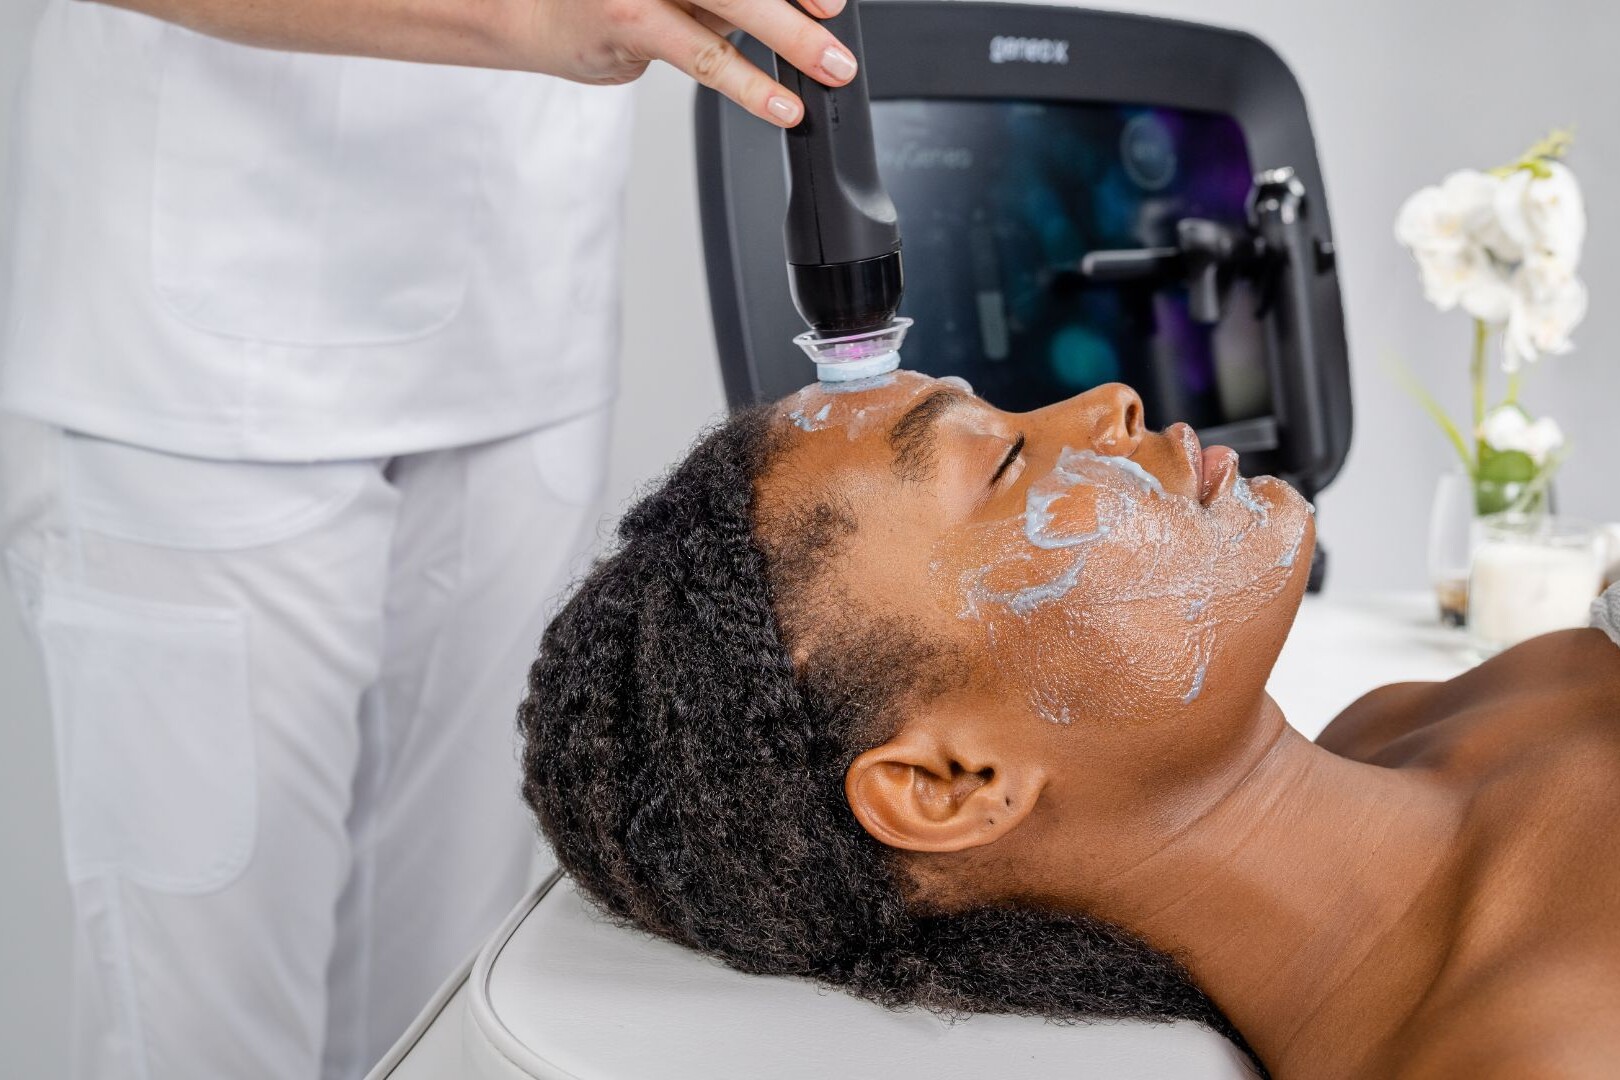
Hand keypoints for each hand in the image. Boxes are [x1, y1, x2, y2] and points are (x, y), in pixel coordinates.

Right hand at [512, 0, 856, 126]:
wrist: (529, 14)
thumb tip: (801, 12)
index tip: (835, 0)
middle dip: (802, 0)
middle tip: (838, 20)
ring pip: (734, 4)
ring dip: (791, 40)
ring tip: (829, 69)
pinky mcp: (630, 22)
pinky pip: (705, 58)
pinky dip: (751, 84)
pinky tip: (781, 105)